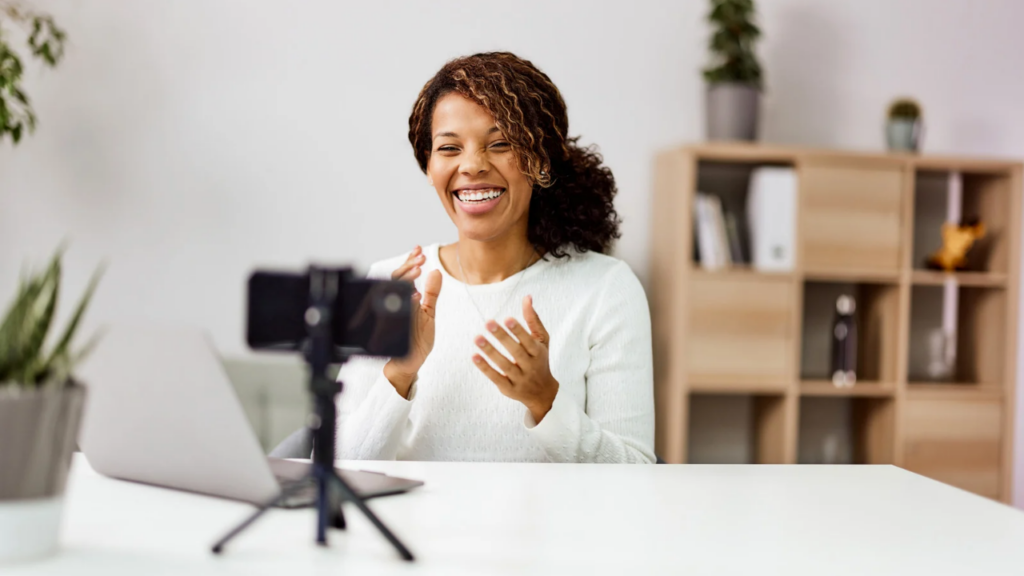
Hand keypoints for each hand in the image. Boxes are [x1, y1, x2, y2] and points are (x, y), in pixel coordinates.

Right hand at [385, 246, 441, 397]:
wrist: (408, 363)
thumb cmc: (416, 339)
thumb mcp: (428, 313)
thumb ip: (432, 293)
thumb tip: (437, 272)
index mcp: (404, 299)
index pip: (404, 275)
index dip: (410, 261)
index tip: (419, 249)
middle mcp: (396, 304)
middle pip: (396, 279)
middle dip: (408, 266)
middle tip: (421, 257)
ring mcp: (393, 314)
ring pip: (393, 290)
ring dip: (406, 278)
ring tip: (419, 268)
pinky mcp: (393, 327)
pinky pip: (394, 312)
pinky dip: (404, 303)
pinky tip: (415, 295)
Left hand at [471, 295, 557, 422]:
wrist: (542, 393)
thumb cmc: (540, 360)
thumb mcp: (541, 341)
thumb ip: (533, 319)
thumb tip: (527, 297)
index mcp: (538, 353)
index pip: (528, 341)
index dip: (519, 330)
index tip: (507, 318)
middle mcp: (530, 366)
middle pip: (516, 352)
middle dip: (502, 337)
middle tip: (488, 322)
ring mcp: (519, 379)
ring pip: (504, 365)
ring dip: (490, 351)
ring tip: (477, 337)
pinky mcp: (509, 389)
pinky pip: (496, 378)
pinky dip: (485, 368)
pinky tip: (474, 356)